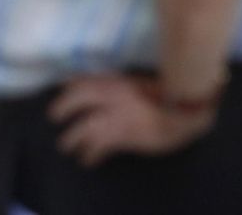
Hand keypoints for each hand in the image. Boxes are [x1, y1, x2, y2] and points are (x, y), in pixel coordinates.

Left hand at [48, 74, 214, 167]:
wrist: (187, 109)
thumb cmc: (166, 96)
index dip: (68, 87)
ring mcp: (118, 114)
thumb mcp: (138, 83)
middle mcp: (112, 94)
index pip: (83, 80)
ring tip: (66, 147)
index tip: (62, 92)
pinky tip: (88, 161)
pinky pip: (100, 146)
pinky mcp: (125, 135)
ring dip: (72, 138)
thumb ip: (117, 85)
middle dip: (63, 107)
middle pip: (78, 98)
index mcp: (116, 81)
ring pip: (85, 126)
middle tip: (54, 117)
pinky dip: (91, 154)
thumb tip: (96, 87)